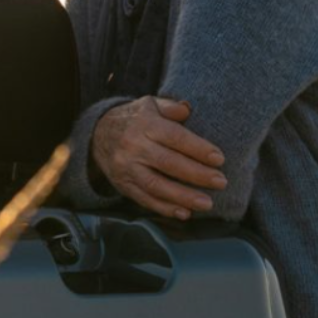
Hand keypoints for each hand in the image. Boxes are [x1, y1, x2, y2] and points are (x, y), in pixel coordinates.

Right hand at [92, 97, 226, 219]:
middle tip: (221, 182)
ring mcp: (127, 168)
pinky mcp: (123, 185)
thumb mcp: (150, 104)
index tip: (219, 159)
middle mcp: (134, 147)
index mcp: (144, 124)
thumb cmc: (133, 120)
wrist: (96, 135)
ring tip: (207, 203)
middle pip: (168, 163)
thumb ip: (171, 107)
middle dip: (197, 174)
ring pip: (157, 185)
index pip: (175, 137)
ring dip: (183, 196)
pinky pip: (145, 199)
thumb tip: (188, 110)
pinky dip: (165, 208)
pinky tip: (184, 212)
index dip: (198, 149)